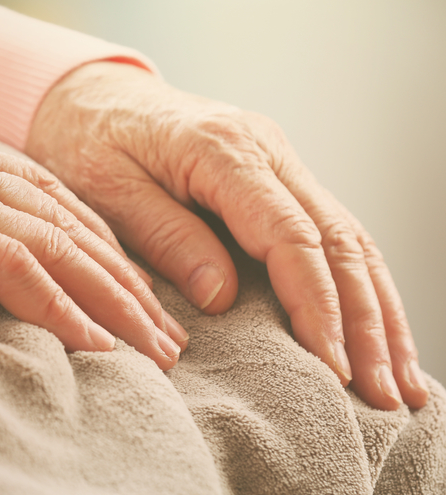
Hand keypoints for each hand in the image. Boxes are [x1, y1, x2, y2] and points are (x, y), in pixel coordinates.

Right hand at [0, 71, 185, 367]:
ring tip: (157, 350)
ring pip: (65, 253)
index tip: (141, 296)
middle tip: (172, 335)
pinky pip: (13, 269)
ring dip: (117, 305)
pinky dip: (59, 307)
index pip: (69, 212)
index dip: (113, 258)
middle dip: (133, 288)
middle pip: (82, 236)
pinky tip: (94, 342)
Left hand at [27, 61, 428, 409]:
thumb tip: (223, 296)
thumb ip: (167, 236)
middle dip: (368, 323)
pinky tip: (379, 331)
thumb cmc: (90, 142)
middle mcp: (267, 150)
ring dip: (380, 312)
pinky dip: (359, 286)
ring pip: (350, 239)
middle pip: (338, 241)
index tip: (332, 368)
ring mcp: (279, 162)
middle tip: (386, 396)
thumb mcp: (108, 188)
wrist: (92, 98)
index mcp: (224, 150)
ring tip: (404, 382)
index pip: (290, 236)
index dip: (317, 306)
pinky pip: (331, 234)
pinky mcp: (277, 180)